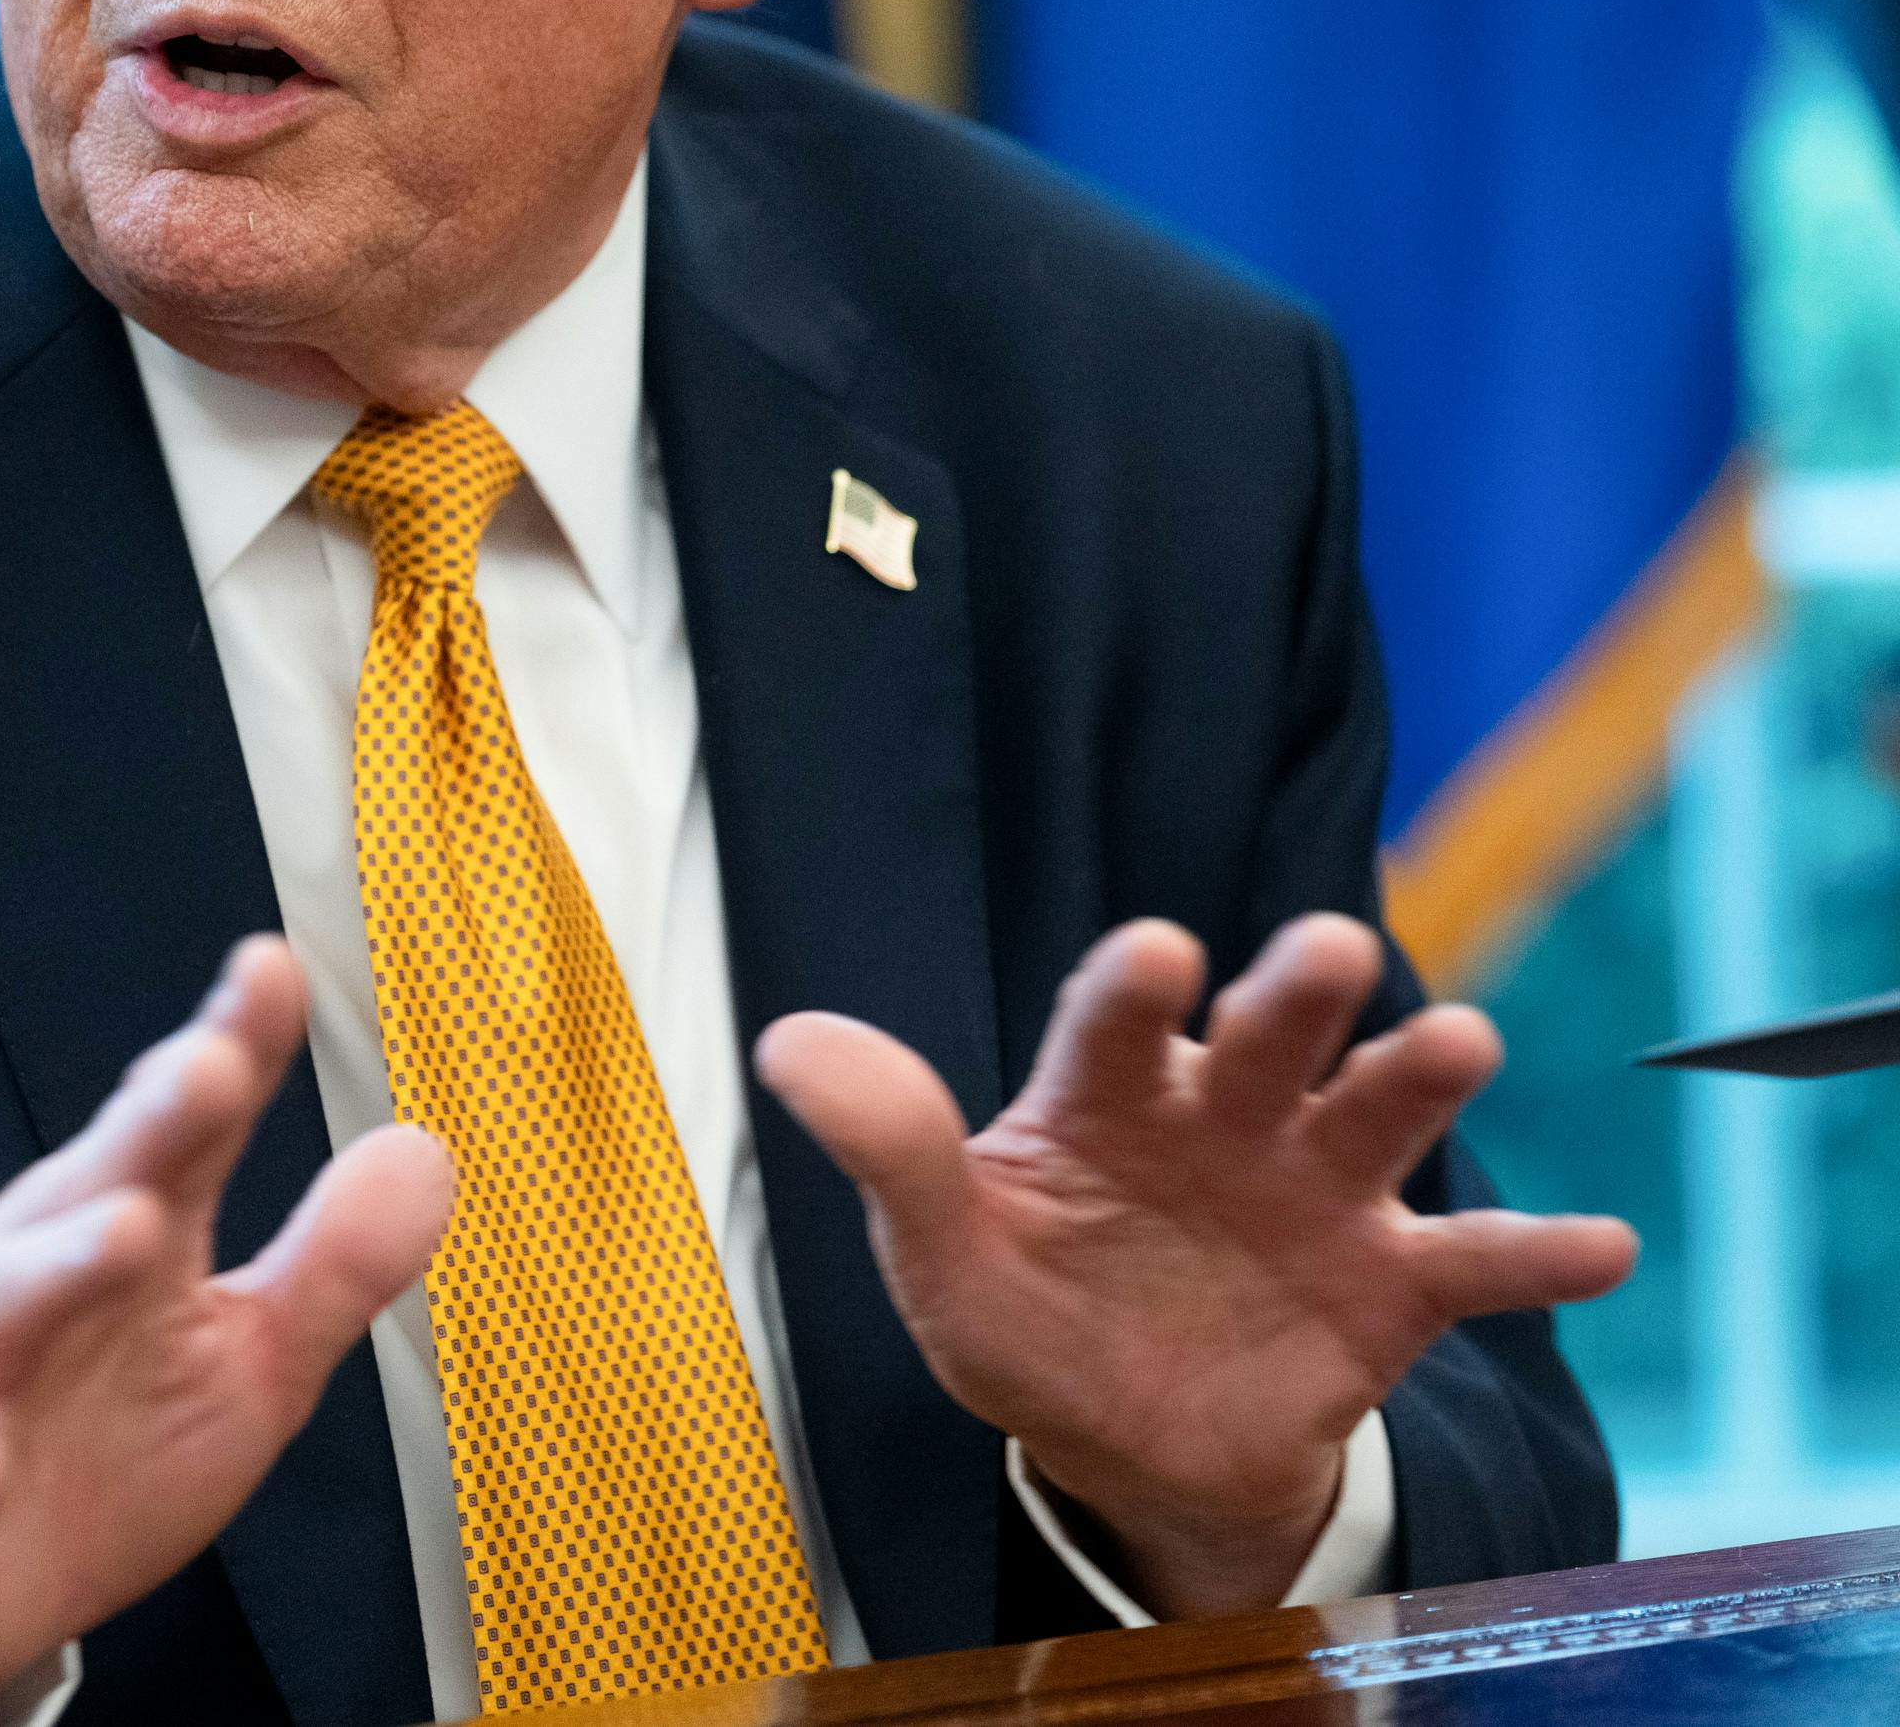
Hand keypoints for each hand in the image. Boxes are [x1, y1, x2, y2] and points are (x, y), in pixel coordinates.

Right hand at [0, 937, 451, 1726]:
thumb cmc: (98, 1461)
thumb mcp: (248, 1368)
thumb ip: (330, 1265)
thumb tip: (424, 1152)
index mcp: (120, 1236)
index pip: (182, 1130)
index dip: (229, 1047)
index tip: (273, 969)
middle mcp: (33, 1282)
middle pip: (91, 1187)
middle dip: (147, 1125)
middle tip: (212, 1066)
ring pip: (2, 1307)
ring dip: (59, 1266)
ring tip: (128, 1230)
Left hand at [755, 914, 1635, 1618]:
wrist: (1124, 1440)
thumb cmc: (1026, 1314)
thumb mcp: (941, 1250)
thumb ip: (889, 1147)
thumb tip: (790, 1043)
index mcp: (1108, 1095)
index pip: (1118, 1024)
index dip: (1136, 989)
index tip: (1154, 955)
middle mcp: (1224, 1116)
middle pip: (1270, 1035)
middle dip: (1300, 992)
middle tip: (1328, 954)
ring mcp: (1316, 1192)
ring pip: (1379, 1114)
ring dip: (1422, 1075)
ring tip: (1460, 1044)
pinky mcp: (1392, 1285)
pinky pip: (1478, 1265)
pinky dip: (1543, 1255)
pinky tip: (1604, 1247)